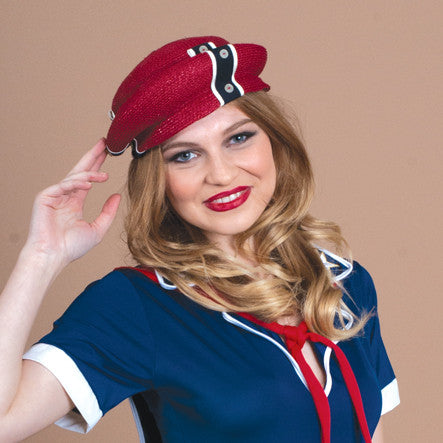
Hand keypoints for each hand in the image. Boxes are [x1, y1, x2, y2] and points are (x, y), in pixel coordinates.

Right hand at [23, 139, 120, 267]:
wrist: (53, 257)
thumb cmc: (71, 247)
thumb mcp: (97, 229)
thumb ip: (108, 212)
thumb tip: (117, 196)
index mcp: (74, 202)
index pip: (88, 179)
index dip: (97, 165)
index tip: (108, 153)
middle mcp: (65, 196)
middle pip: (80, 170)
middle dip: (92, 156)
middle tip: (105, 143)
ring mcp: (54, 195)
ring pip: (74, 177)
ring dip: (90, 173)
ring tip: (104, 174)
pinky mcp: (45, 197)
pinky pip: (63, 185)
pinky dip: (76, 183)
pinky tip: (89, 184)